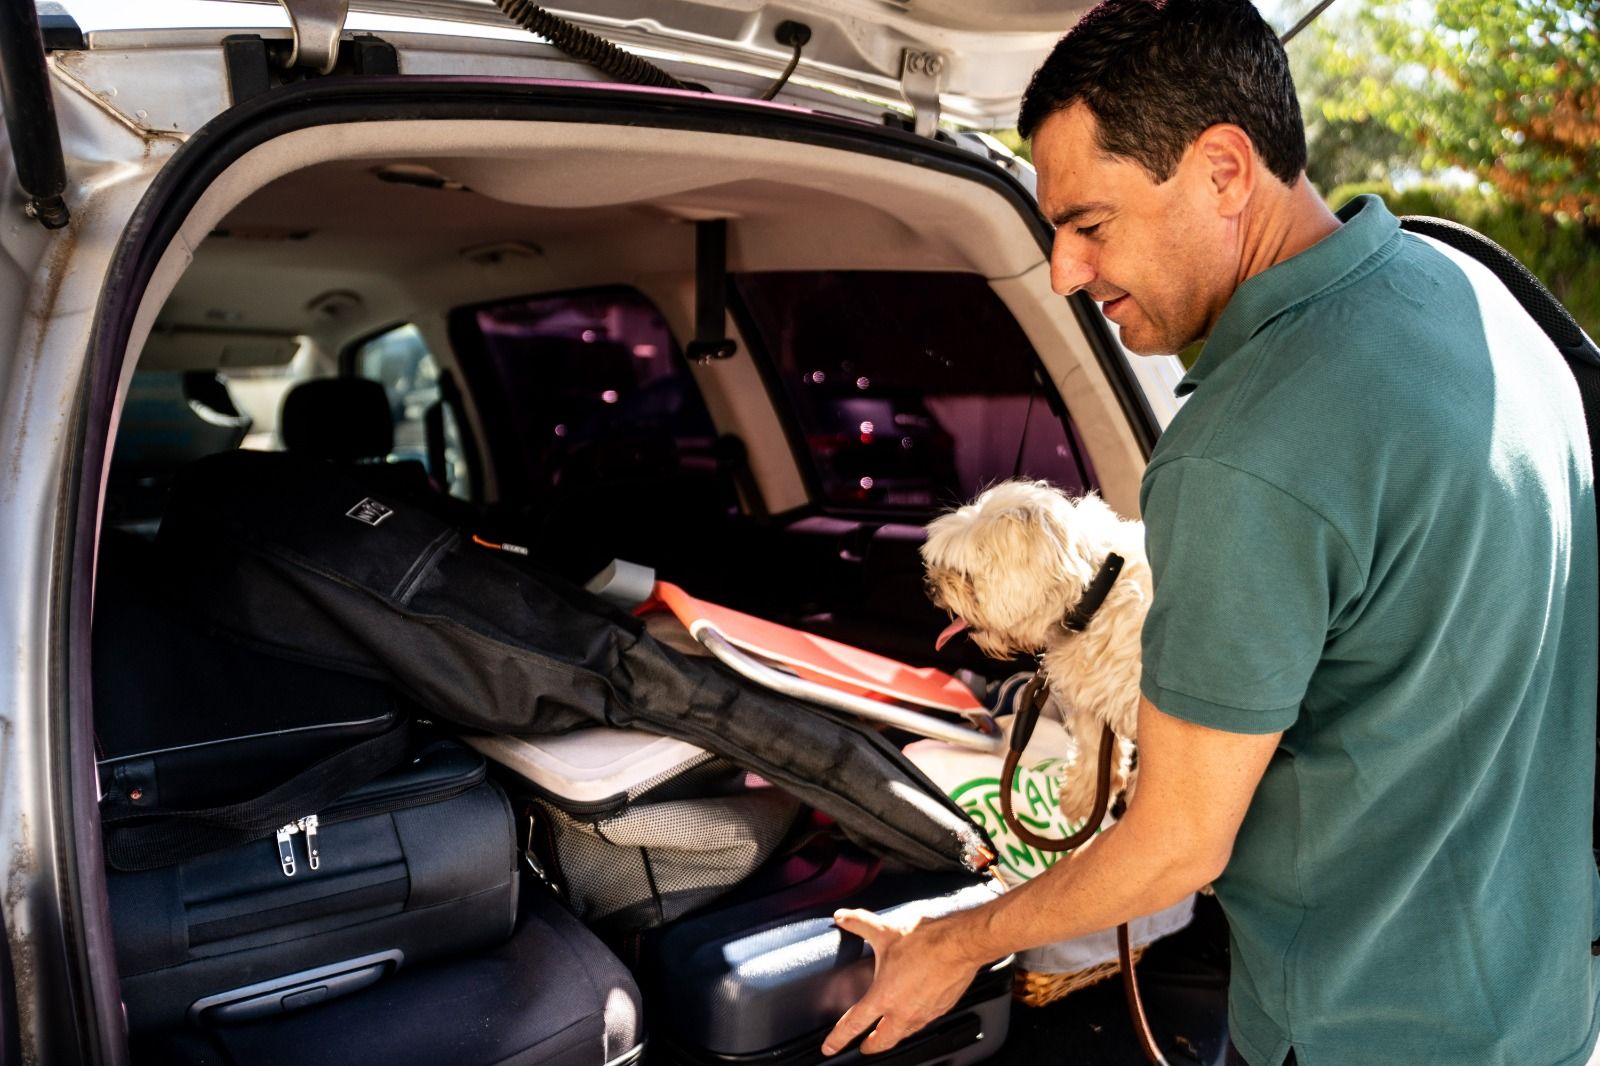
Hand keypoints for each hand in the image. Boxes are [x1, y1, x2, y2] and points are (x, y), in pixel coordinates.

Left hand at [820, 907, 980, 1055]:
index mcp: (884, 996)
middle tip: (864, 1047)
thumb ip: (859, 923)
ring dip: (892, 1035)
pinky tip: (914, 1013)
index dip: (838, 1038)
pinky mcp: (940, 1009)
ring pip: (903, 1034)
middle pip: (882, 1041)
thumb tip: (842, 917)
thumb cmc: (927, 941)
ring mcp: (923, 1013)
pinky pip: (922, 1023)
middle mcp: (903, 1011)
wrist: (961, 944)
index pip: (854, 1024)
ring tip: (888, 1032)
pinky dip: (913, 1023)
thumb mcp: (886, 930)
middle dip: (870, 1047)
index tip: (830, 1048)